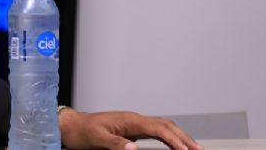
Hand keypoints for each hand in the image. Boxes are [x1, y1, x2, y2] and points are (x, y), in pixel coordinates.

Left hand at [59, 108, 202, 149]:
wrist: (71, 125)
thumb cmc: (82, 131)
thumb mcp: (97, 139)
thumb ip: (115, 143)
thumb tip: (134, 148)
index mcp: (129, 120)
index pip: (159, 129)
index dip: (175, 140)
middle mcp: (134, 120)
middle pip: (167, 126)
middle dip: (185, 138)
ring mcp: (134, 124)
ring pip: (164, 127)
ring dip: (180, 137)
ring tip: (194, 148)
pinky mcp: (132, 130)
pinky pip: (156, 132)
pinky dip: (170, 138)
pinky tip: (176, 146)